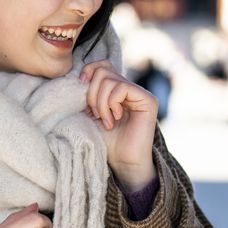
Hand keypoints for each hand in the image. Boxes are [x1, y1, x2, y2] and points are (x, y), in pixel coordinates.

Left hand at [80, 61, 158, 190]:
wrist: (122, 162)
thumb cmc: (107, 142)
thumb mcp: (91, 113)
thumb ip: (88, 94)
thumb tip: (80, 75)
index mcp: (117, 89)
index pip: (103, 64)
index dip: (89, 71)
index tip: (81, 91)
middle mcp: (131, 88)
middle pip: (103, 70)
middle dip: (92, 93)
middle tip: (95, 114)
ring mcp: (140, 93)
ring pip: (110, 79)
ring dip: (100, 102)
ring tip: (105, 120)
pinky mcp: (147, 100)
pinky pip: (122, 88)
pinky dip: (111, 104)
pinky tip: (114, 119)